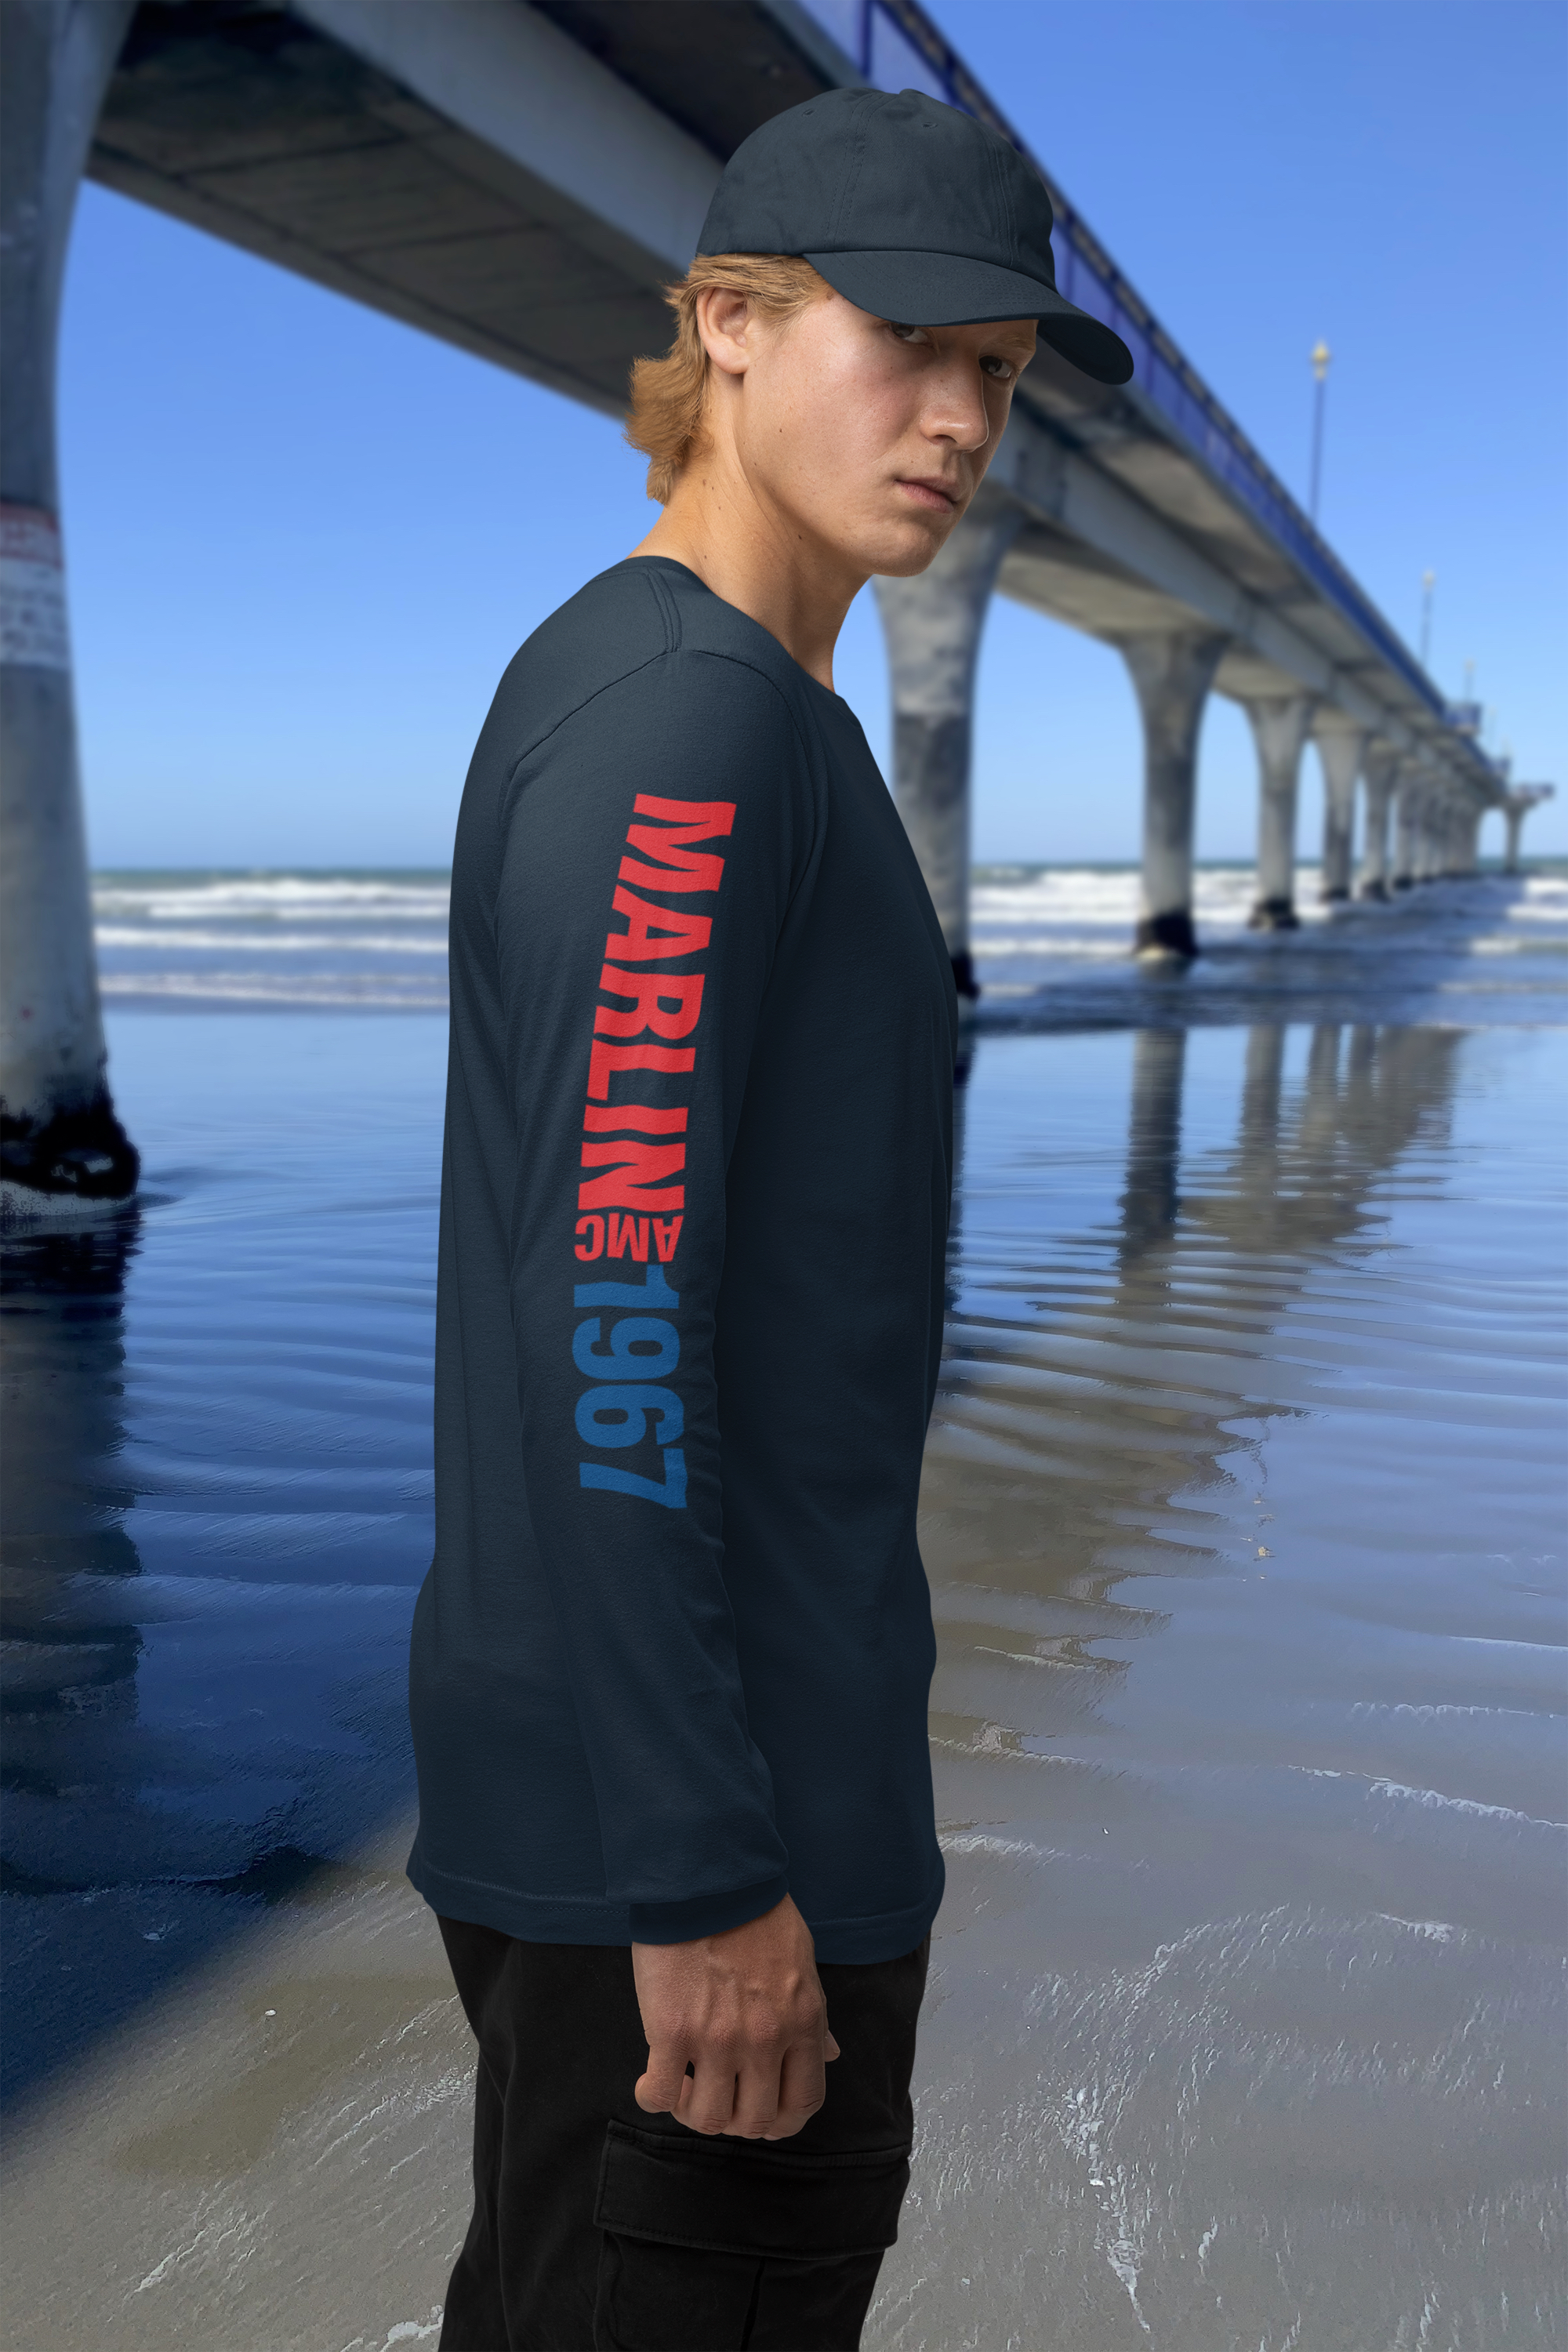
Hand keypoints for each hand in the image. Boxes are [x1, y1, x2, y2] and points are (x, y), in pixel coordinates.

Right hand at [632, 1893, 839, 2139]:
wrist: (706, 1879)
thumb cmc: (756, 1914)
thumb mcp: (802, 1964)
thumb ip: (814, 2018)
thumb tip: (830, 2055)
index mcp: (802, 2023)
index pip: (802, 2102)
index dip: (782, 2122)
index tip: (765, 2118)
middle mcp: (764, 2041)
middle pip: (755, 2121)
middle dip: (738, 2122)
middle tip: (720, 2101)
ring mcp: (717, 2041)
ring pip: (709, 2118)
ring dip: (695, 2113)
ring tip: (685, 2090)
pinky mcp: (671, 2032)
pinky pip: (661, 2095)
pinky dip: (655, 2098)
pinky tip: (652, 2083)